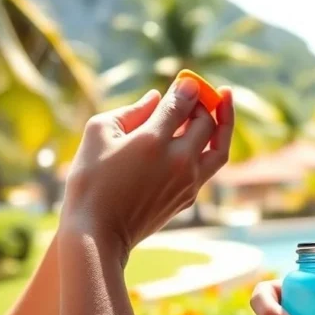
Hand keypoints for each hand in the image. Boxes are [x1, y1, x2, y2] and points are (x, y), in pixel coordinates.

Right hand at [60, 78, 233, 259]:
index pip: (182, 104)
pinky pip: (209, 167)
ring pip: (219, 148)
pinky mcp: (188, 198)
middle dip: (203, 103)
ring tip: (225, 102)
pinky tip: (204, 137)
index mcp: (153, 141)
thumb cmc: (90, 181)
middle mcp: (178, 161)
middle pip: (206, 123)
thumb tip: (157, 98)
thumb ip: (131, 111)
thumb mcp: (99, 134)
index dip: (187, 88)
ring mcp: (188, 182)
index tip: (187, 80)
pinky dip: (211, 147)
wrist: (97, 234)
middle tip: (197, 94)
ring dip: (225, 123)